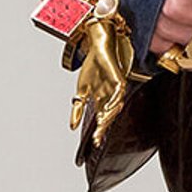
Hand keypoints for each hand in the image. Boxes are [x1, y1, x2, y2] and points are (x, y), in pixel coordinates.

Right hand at [71, 16, 133, 144]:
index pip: (101, 118)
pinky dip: (115, 99)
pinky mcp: (120, 78)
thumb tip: (71, 127)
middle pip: (109, 115)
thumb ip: (77, 109)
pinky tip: (110, 106)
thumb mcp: (81, 91)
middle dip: (104, 126)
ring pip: (116, 105)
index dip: (99, 130)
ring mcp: (116, 86)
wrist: (99, 47)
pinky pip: (120, 91)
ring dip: (110, 115)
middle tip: (98, 138)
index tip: (94, 143)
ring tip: (102, 124)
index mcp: (102, 99)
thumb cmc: (93, 66)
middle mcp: (110, 95)